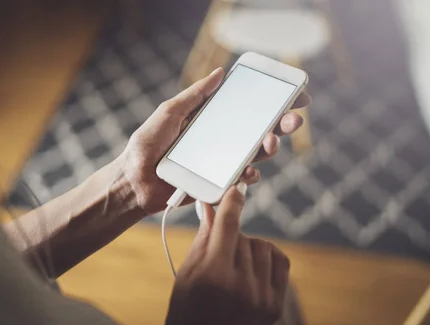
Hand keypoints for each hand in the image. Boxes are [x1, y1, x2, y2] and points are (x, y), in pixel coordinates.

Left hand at [120, 67, 310, 213]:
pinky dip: (249, 175)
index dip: (273, 102)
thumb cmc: (147, 144)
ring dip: (269, 148)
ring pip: (256, 155)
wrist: (133, 180)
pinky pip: (241, 180)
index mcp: (213, 120)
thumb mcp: (169, 112)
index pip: (249, 108)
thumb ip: (195, 95)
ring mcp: (222, 163)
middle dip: (281, 125)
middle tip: (293, 120)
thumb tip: (219, 72)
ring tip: (271, 143)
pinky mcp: (218, 184)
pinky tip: (249, 170)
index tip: (296, 94)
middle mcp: (222, 140)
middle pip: (260, 131)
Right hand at [166, 184, 290, 324]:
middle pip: (243, 236)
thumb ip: (204, 237)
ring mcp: (262, 298)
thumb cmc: (188, 306)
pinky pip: (280, 260)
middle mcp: (241, 287)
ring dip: (249, 247)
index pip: (228, 226)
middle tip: (219, 255)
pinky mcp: (274, 305)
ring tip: (235, 265)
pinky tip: (253, 268)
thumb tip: (212, 206)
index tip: (237, 188)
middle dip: (230, 238)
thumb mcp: (188, 271)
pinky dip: (267, 257)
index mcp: (214, 276)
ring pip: (263, 246)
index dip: (232, 203)